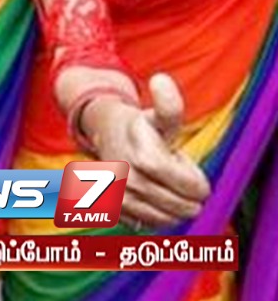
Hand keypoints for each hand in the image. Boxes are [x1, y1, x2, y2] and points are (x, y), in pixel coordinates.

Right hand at [85, 73, 210, 228]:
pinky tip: (151, 195)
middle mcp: (129, 181)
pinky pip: (151, 225)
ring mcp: (121, 198)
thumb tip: (160, 78)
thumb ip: (169, 105)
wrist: (106, 136)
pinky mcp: (115, 210)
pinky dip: (158, 215)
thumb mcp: (160, 118)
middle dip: (185, 191)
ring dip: (172, 203)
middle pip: (183, 207)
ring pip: (169, 219)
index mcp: (145, 159)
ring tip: (160, 181)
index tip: (183, 162)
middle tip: (171, 170)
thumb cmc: (142, 128)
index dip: (197, 180)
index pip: (193, 189)